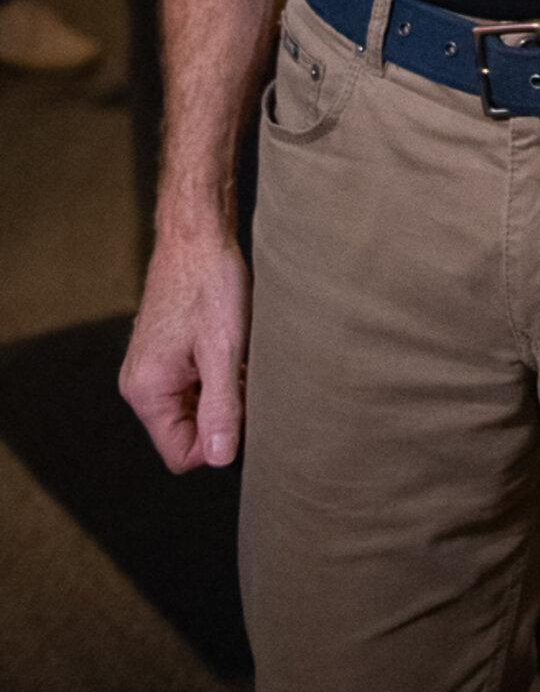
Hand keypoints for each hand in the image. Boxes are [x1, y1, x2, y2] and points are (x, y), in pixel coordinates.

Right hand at [119, 230, 250, 473]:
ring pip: (194, 407)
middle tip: (247, 377)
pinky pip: (193, 384)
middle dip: (223, 415)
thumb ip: (222, 407)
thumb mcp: (224, 349)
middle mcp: (140, 384)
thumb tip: (222, 459)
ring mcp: (152, 367)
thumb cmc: (211, 283)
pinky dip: (218, 376)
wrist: (198, 233)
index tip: (245, 409)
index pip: (181, 454)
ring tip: (241, 358)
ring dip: (223, 393)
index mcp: (146, 389)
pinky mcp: (166, 353)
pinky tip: (235, 349)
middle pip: (187, 432)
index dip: (219, 442)